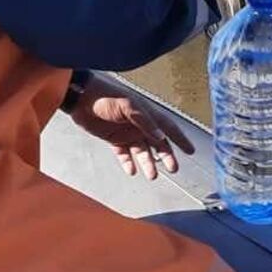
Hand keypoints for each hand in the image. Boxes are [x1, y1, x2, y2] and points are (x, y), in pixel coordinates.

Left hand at [70, 76, 195, 178]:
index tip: (190, 150)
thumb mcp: (127, 105)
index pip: (169, 128)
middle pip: (158, 144)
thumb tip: (160, 137)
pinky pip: (124, 154)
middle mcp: (140, 125)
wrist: (81, 98)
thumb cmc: (106, 95)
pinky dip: (128, 163)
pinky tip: (131, 171)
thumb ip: (144, 121)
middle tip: (173, 169)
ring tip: (152, 175)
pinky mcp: (113, 139)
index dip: (180, 139)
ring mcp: (127, 133)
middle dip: (166, 156)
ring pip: (142, 152)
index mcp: (147, 114)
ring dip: (148, 163)